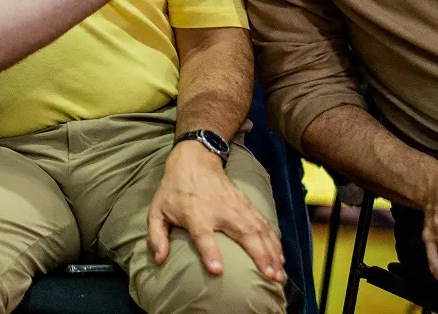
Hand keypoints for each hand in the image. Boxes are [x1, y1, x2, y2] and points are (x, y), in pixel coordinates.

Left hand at [147, 140, 285, 281]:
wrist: (195, 159)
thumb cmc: (175, 189)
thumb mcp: (158, 210)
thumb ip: (156, 236)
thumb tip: (159, 259)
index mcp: (196, 215)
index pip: (203, 235)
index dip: (209, 252)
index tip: (217, 269)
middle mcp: (220, 211)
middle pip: (243, 234)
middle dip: (259, 256)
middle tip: (270, 278)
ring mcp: (236, 206)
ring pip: (259, 230)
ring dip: (271, 252)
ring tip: (279, 274)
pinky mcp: (246, 204)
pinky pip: (264, 224)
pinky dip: (274, 240)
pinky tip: (280, 256)